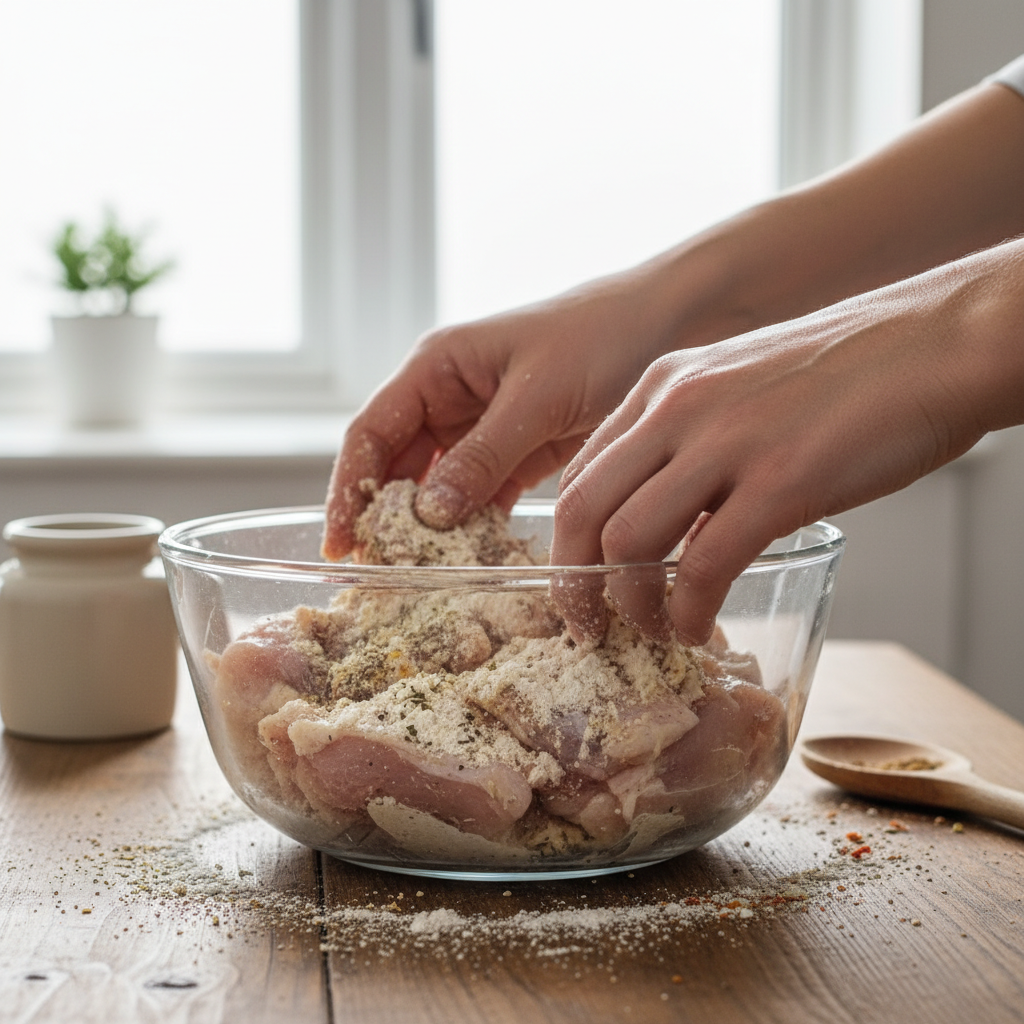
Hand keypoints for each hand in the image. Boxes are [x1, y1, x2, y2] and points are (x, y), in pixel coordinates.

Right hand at [322, 264, 697, 559]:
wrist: (666, 326)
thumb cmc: (598, 337)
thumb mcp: (537, 395)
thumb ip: (483, 454)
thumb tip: (429, 513)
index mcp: (436, 367)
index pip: (371, 432)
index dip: (348, 488)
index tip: (340, 542)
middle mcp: (448, 398)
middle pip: (395, 466)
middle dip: (383, 518)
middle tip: (378, 575)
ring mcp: (480, 429)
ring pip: (435, 488)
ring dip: (427, 530)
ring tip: (417, 577)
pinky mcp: (514, 454)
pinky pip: (478, 497)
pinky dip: (471, 528)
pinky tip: (468, 560)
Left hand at [551, 243, 1023, 644]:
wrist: (937, 343)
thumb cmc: (847, 374)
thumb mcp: (738, 389)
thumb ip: (690, 443)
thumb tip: (665, 517)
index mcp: (662, 386)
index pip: (579, 472)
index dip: (567, 541)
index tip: (579, 582)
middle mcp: (678, 408)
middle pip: (582, 510)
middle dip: (575, 582)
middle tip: (590, 625)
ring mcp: (726, 442)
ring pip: (629, 542)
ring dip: (631, 605)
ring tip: (654, 630)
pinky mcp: (781, 481)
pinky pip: (704, 566)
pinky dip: (689, 611)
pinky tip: (697, 627)